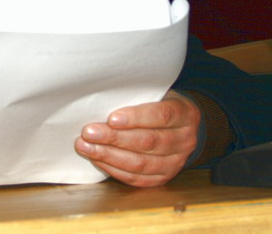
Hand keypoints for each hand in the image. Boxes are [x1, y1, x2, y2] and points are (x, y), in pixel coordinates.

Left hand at [75, 90, 200, 186]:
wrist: (180, 127)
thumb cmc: (159, 104)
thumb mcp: (157, 94)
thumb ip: (137, 97)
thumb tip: (101, 102)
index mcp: (185, 114)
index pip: (161, 115)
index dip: (136, 118)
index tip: (111, 118)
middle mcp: (184, 140)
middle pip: (148, 141)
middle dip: (115, 138)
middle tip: (89, 132)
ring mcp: (176, 163)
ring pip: (140, 163)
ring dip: (109, 156)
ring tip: (86, 147)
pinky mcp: (163, 178)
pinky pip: (137, 178)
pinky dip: (114, 169)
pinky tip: (97, 159)